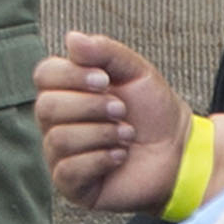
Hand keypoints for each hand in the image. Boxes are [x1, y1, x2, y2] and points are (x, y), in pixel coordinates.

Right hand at [35, 32, 190, 212]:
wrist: (178, 151)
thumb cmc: (153, 111)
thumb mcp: (136, 71)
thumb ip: (105, 51)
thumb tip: (71, 38)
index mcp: (67, 91)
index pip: (44, 75)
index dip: (71, 75)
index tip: (104, 80)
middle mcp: (57, 122)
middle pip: (46, 107)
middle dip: (90, 107)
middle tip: (121, 110)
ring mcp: (61, 154)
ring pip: (59, 139)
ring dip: (101, 134)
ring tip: (127, 135)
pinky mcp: (71, 185)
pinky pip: (68, 170)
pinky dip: (100, 159)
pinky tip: (120, 156)